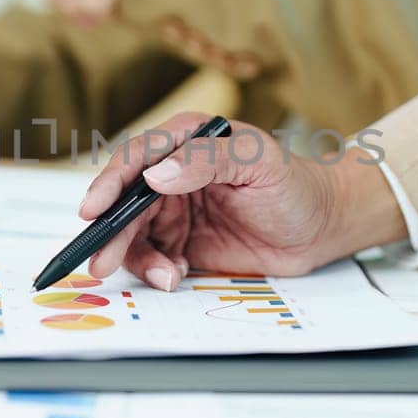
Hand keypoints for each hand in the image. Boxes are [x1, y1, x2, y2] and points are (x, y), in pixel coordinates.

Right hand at [75, 112, 406, 290]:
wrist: (322, 226)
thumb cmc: (295, 184)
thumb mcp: (258, 162)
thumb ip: (208, 161)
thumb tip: (157, 174)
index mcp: (186, 141)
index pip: (137, 157)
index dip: (110, 182)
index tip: (95, 209)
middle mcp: (173, 173)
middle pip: (125, 201)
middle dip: (112, 233)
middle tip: (101, 262)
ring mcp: (175, 210)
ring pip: (133, 234)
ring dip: (136, 258)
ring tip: (164, 276)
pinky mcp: (181, 242)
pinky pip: (152, 258)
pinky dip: (156, 270)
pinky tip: (176, 274)